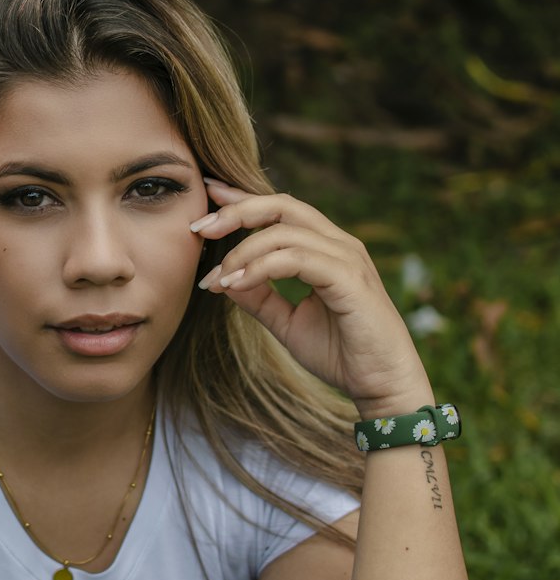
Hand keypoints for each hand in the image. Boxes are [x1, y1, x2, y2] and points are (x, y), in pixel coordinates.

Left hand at [192, 181, 430, 415]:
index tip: (208, 194)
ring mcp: (347, 258)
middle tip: (199, 228)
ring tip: (217, 277)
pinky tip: (236, 284)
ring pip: (285, 232)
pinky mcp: (350, 279)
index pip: (281, 209)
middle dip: (236, 212)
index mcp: (326, 248)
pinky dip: (261, 267)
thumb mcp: (287, 322)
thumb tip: (223, 278)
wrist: (381, 385)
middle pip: (282, 206)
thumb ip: (258, 297)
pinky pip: (297, 259)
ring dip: (242, 251)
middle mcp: (338, 244)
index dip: (243, 199)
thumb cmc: (341, 353)